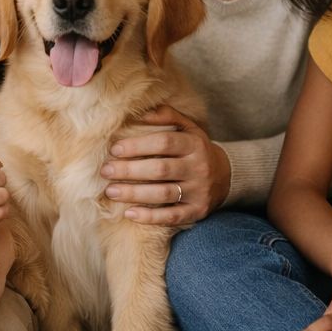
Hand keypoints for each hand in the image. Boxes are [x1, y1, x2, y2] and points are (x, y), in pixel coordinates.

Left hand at [101, 105, 230, 225]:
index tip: (115, 149)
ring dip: (134, 194)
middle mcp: (199, 167)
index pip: (164, 143)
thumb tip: (141, 113)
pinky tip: (130, 213)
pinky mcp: (197, 211)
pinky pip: (172, 216)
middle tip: (106, 171)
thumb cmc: (195, 149)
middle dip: (130, 170)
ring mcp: (199, 191)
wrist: (225, 176)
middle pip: (161, 169)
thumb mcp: (188, 128)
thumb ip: (167, 115)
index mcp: (195, 144)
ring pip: (164, 194)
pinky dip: (150, 217)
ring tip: (111, 191)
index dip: (138, 146)